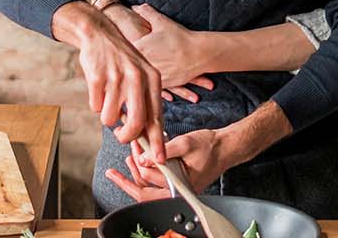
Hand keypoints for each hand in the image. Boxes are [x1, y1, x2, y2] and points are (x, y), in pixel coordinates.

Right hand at [52, 1, 166, 162]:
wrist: (99, 34)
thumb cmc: (122, 60)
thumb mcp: (141, 75)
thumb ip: (146, 102)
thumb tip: (148, 134)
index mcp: (152, 79)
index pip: (157, 117)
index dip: (157, 141)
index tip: (158, 158)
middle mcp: (137, 79)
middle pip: (135, 124)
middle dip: (127, 137)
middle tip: (121, 137)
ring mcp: (116, 78)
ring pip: (110, 119)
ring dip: (106, 115)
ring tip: (108, 98)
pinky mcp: (97, 78)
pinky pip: (95, 107)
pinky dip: (95, 103)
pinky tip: (98, 88)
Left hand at [103, 129, 232, 199]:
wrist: (224, 147)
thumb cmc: (209, 146)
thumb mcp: (185, 143)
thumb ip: (164, 151)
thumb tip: (143, 158)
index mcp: (180, 184)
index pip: (150, 180)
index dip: (138, 166)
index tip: (132, 153)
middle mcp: (177, 190)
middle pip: (145, 193)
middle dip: (128, 181)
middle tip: (112, 173)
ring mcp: (176, 188)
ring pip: (149, 188)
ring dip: (136, 174)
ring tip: (127, 158)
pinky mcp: (176, 182)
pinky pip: (156, 183)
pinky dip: (146, 172)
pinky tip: (138, 160)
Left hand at [106, 4, 211, 101]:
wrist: (198, 54)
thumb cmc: (179, 37)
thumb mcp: (161, 22)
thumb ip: (146, 12)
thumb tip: (135, 6)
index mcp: (139, 48)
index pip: (120, 51)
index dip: (112, 53)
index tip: (105, 53)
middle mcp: (142, 64)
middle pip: (125, 69)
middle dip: (117, 72)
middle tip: (106, 75)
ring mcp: (151, 76)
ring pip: (136, 82)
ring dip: (130, 85)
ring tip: (120, 90)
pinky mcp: (161, 85)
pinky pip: (149, 89)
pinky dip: (145, 91)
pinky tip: (139, 94)